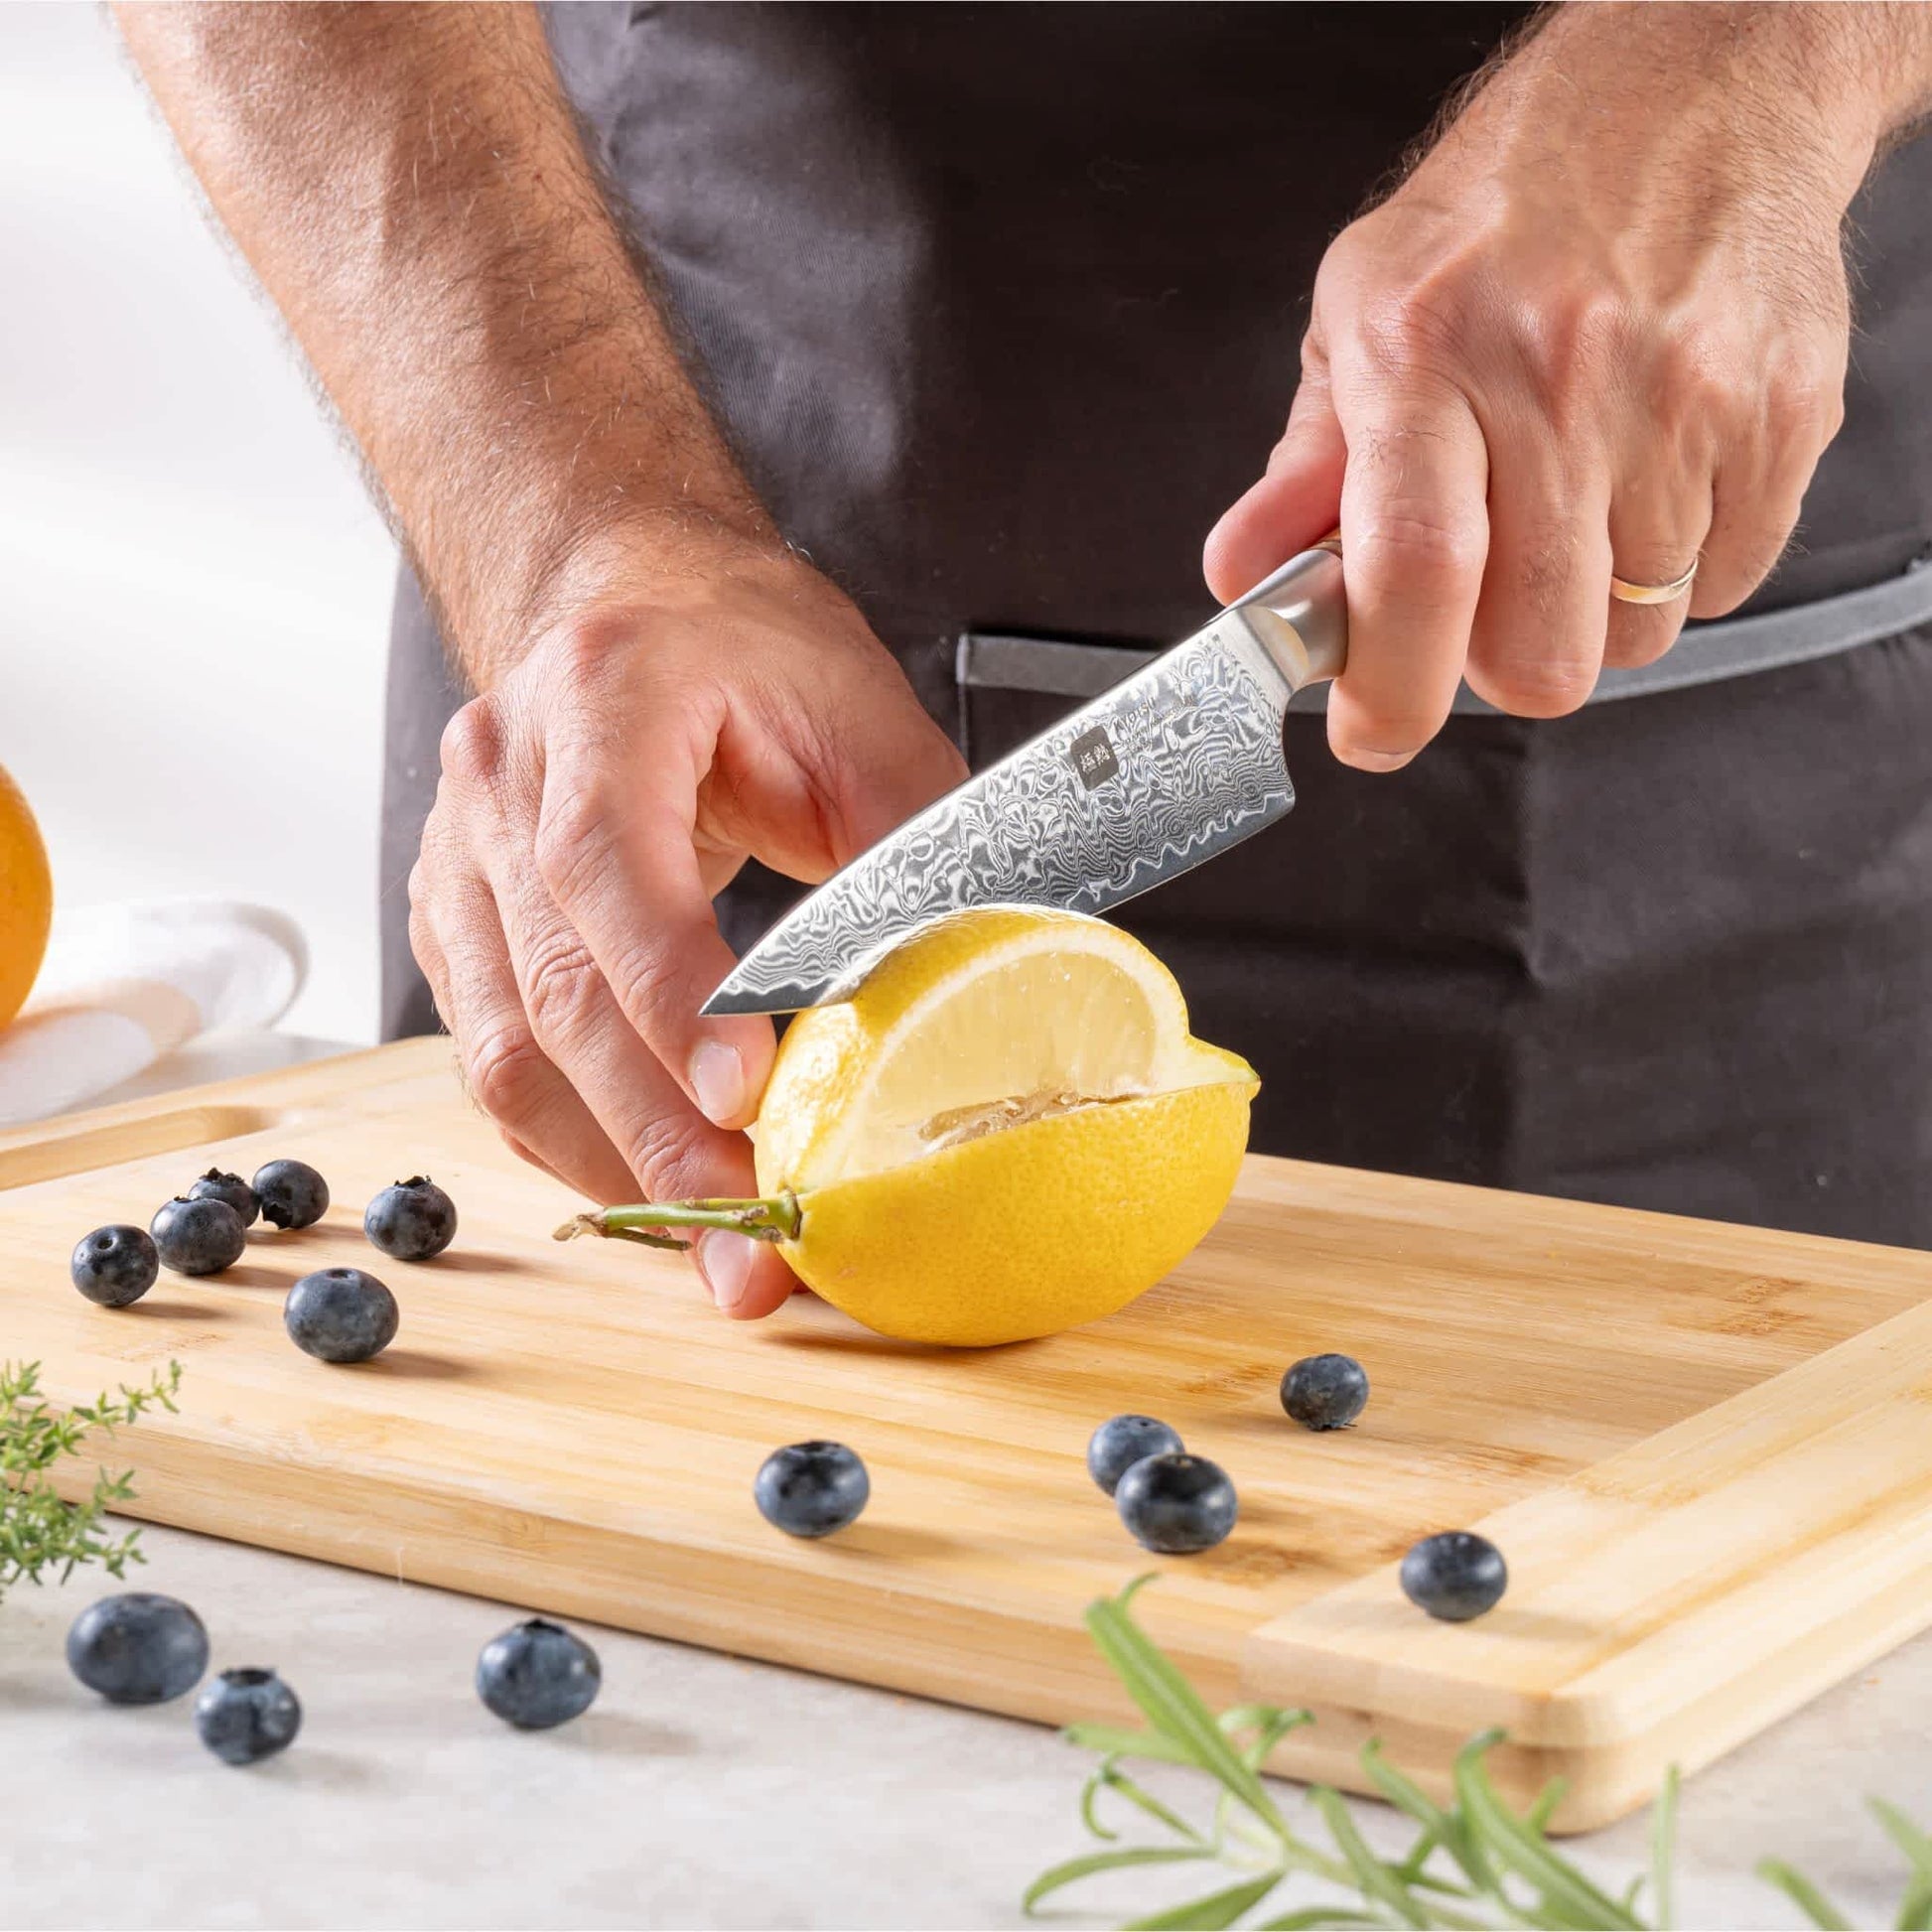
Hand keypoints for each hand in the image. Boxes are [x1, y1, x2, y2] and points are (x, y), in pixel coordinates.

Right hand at [408, 534, 965, 1316]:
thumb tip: (986, 975)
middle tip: (749, 1236)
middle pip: (554, 985)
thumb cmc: (739, 642)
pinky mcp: (454, 920)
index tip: (747, 1097)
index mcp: (601, 697)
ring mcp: (459, 852)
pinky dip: (572, 1135)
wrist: (627, 595)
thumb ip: (918, 839)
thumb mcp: (859, 710)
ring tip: (710, 1241)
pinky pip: (494, 1055)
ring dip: (612, 1162)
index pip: (606, 862)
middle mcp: (501, 776)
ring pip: (506, 1045)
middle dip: (656, 1132)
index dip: (670, 994)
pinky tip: (647, 1185)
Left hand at [1204, 5, 1887, 769]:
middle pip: (1538, 654)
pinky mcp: (1781, 417)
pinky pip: (1722, 588)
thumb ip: (1306, 468)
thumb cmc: (1511, 207)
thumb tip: (1248, 579)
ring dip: (1588, 612)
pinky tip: (1645, 480)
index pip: (1413, 572)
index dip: (1389, 693)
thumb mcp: (1363, 313)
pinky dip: (1676, 570)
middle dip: (1496, 667)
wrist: (1695, 89)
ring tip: (1569, 504)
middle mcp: (1560, 378)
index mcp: (1428, 353)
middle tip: (1480, 603)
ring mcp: (1683, 401)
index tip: (1371, 732)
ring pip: (1633, 636)